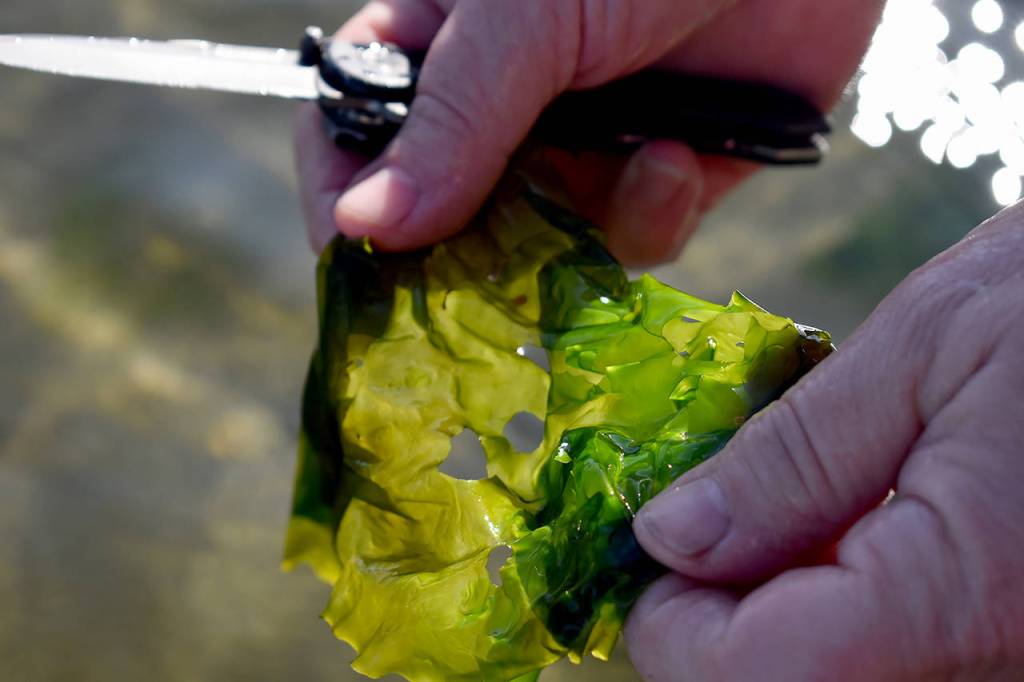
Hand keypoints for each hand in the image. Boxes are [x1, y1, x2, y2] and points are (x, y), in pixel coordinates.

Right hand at [296, 0, 882, 263]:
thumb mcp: (524, 19)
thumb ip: (451, 124)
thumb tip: (360, 227)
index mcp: (439, 52)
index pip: (353, 138)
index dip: (346, 204)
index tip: (355, 262)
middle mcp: (499, 114)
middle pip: (446, 220)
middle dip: (477, 255)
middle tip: (503, 272)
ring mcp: (576, 150)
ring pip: (540, 250)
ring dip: (587, 230)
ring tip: (648, 158)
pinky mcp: (654, 178)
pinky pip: (629, 241)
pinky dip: (656, 212)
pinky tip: (680, 156)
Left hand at [626, 204, 1023, 679]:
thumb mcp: (928, 349)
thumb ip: (792, 460)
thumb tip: (669, 537)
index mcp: (955, 597)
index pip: (738, 674)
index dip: (667, 614)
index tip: (655, 531)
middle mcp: (991, 668)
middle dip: (717, 609)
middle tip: (711, 506)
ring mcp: (1004, 662)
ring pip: (823, 673)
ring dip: (773, 603)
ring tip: (785, 500)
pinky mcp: (1007, 638)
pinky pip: (882, 650)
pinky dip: (832, 597)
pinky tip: (846, 521)